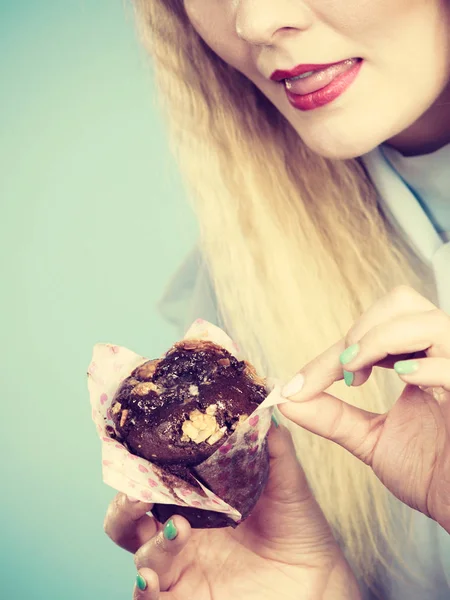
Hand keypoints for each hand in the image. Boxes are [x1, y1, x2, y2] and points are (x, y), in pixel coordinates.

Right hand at [104, 424, 360, 598]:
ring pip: (139, 551)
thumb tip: (263, 405)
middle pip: (130, 514)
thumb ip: (272, 446)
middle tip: (139, 493)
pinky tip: (150, 577)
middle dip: (125, 502)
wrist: (318, 580)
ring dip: (150, 540)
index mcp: (196, 496)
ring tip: (179, 528)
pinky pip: (150, 598)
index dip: (141, 463)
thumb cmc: (299, 529)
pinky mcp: (185, 598)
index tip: (141, 446)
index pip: (155, 476)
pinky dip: (144, 587)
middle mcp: (180, 527)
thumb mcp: (287, 483)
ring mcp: (181, 565)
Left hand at [280, 285, 449, 532]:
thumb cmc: (431, 474)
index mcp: (419, 360)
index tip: (303, 384)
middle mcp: (442, 355)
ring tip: (360, 376)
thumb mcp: (370, 439)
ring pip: (425, 320)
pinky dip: (421, 367)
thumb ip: (331, 416)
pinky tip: (404, 381)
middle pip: (401, 301)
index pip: (373, 330)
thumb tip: (286, 398)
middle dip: (362, 330)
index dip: (334, 352)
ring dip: (380, 340)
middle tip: (346, 370)